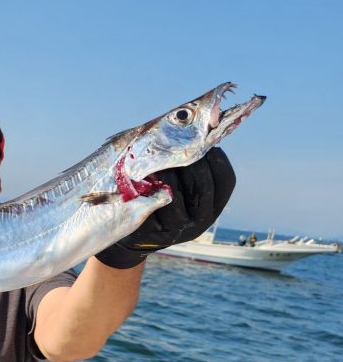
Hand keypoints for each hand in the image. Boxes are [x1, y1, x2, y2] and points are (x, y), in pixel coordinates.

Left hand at [96, 147, 235, 268]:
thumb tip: (200, 128)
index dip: (217, 160)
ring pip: (175, 194)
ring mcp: (176, 229)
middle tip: (180, 145)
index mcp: (213, 207)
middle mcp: (199, 222)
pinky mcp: (152, 231)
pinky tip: (142, 174)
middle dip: (191, 161)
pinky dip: (146, 185)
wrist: (136, 233)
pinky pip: (150, 203)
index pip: (225, 181)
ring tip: (159, 157)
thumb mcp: (184, 187)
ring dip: (167, 171)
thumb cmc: (161, 197)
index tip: (206, 143)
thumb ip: (192, 165)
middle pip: (202, 187)